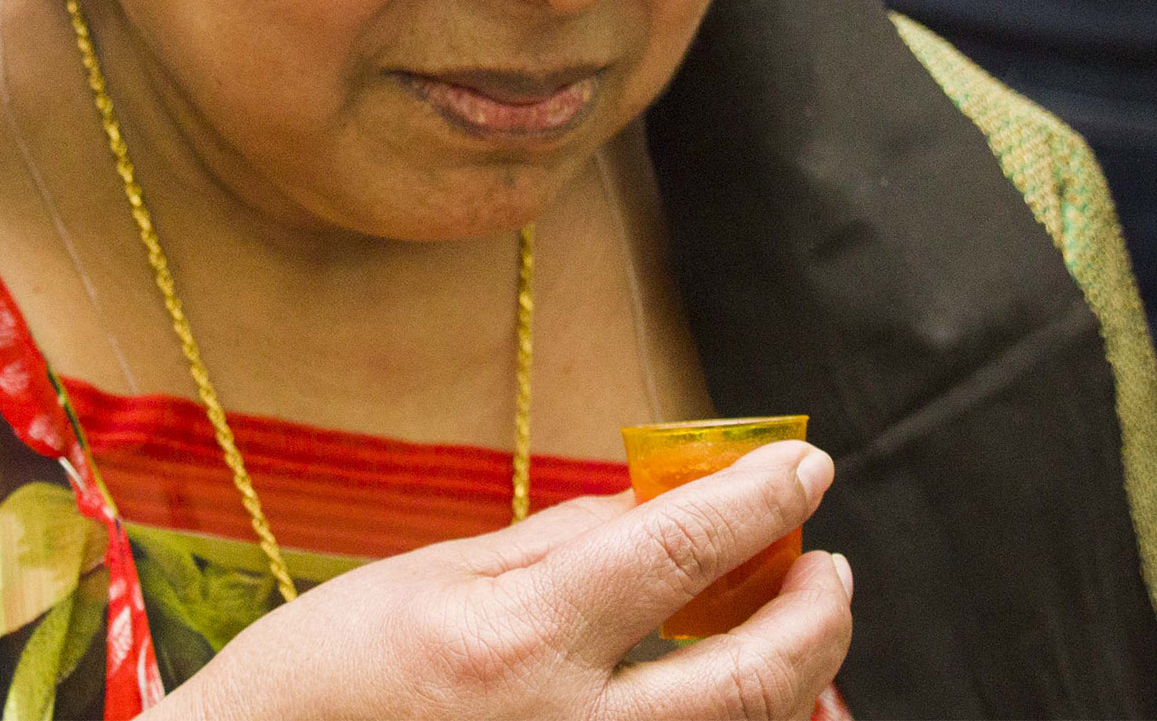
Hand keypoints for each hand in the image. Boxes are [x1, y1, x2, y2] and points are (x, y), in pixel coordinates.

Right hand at [158, 440, 853, 720]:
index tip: (804, 464)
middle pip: (750, 677)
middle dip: (817, 613)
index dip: (759, 497)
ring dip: (797, 676)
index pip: (680, 550)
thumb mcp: (436, 577)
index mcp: (518, 640)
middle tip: (828, 563)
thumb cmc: (328, 676)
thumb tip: (663, 504)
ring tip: (800, 619)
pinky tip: (745, 693)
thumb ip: (562, 543)